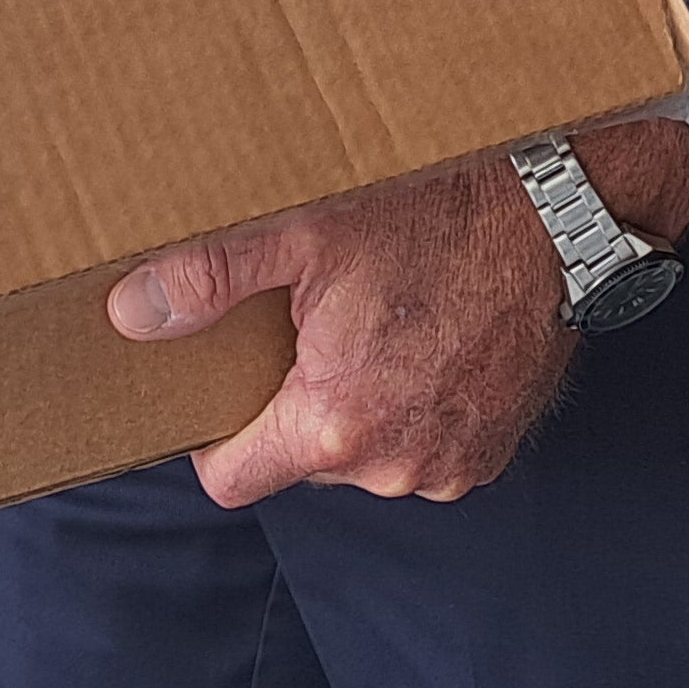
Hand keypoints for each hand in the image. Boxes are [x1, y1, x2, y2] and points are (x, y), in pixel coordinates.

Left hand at [106, 118, 688, 508]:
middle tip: (310, 323)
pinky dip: (415, 403)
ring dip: (361, 404)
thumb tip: (133, 314)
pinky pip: (424, 443)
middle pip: (303, 458)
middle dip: (297, 402)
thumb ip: (207, 277)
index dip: (216, 434)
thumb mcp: (302, 225)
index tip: (224, 386)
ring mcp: (452, 461)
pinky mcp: (494, 446)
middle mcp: (396, 465)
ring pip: (366, 452)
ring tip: (375, 322)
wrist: (556, 208)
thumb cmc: (434, 209)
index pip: (233, 479)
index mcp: (338, 425)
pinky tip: (424, 336)